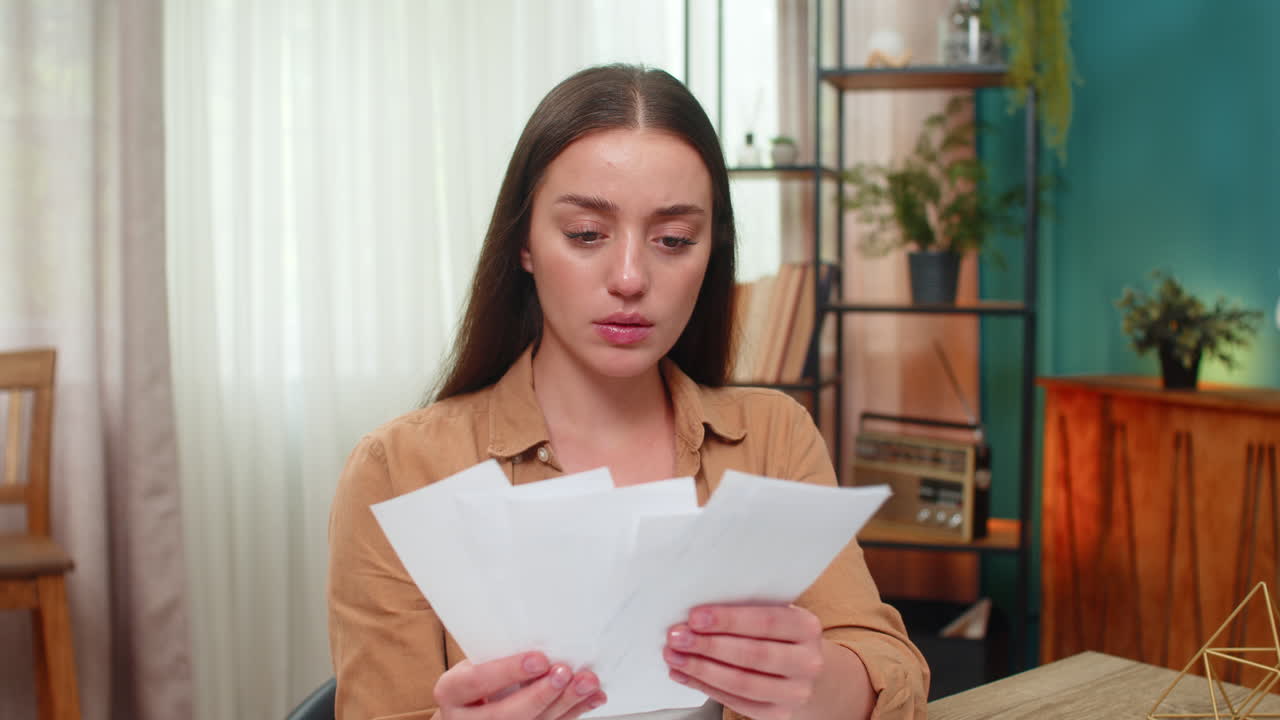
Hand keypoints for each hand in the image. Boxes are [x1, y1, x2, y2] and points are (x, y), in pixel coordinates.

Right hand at [434, 651, 606, 719]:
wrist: (466, 710)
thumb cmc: (474, 679)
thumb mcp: (474, 662)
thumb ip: (498, 654)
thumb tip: (543, 635)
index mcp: (452, 692)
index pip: (478, 682)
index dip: (509, 671)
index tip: (538, 659)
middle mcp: (467, 719)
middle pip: (506, 714)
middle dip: (541, 693)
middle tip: (565, 673)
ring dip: (565, 704)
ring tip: (586, 683)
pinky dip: (574, 713)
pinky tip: (590, 699)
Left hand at [663, 605, 823, 719]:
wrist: (806, 670)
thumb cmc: (782, 636)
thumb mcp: (777, 614)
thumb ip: (746, 610)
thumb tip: (698, 614)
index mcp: (806, 628)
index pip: (766, 622)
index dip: (728, 620)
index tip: (695, 617)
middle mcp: (807, 662)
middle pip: (752, 654)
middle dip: (708, 646)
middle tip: (678, 637)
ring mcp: (794, 692)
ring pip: (741, 682)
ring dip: (701, 669)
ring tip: (675, 657)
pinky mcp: (778, 713)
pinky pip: (736, 702)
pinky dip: (705, 687)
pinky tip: (685, 674)